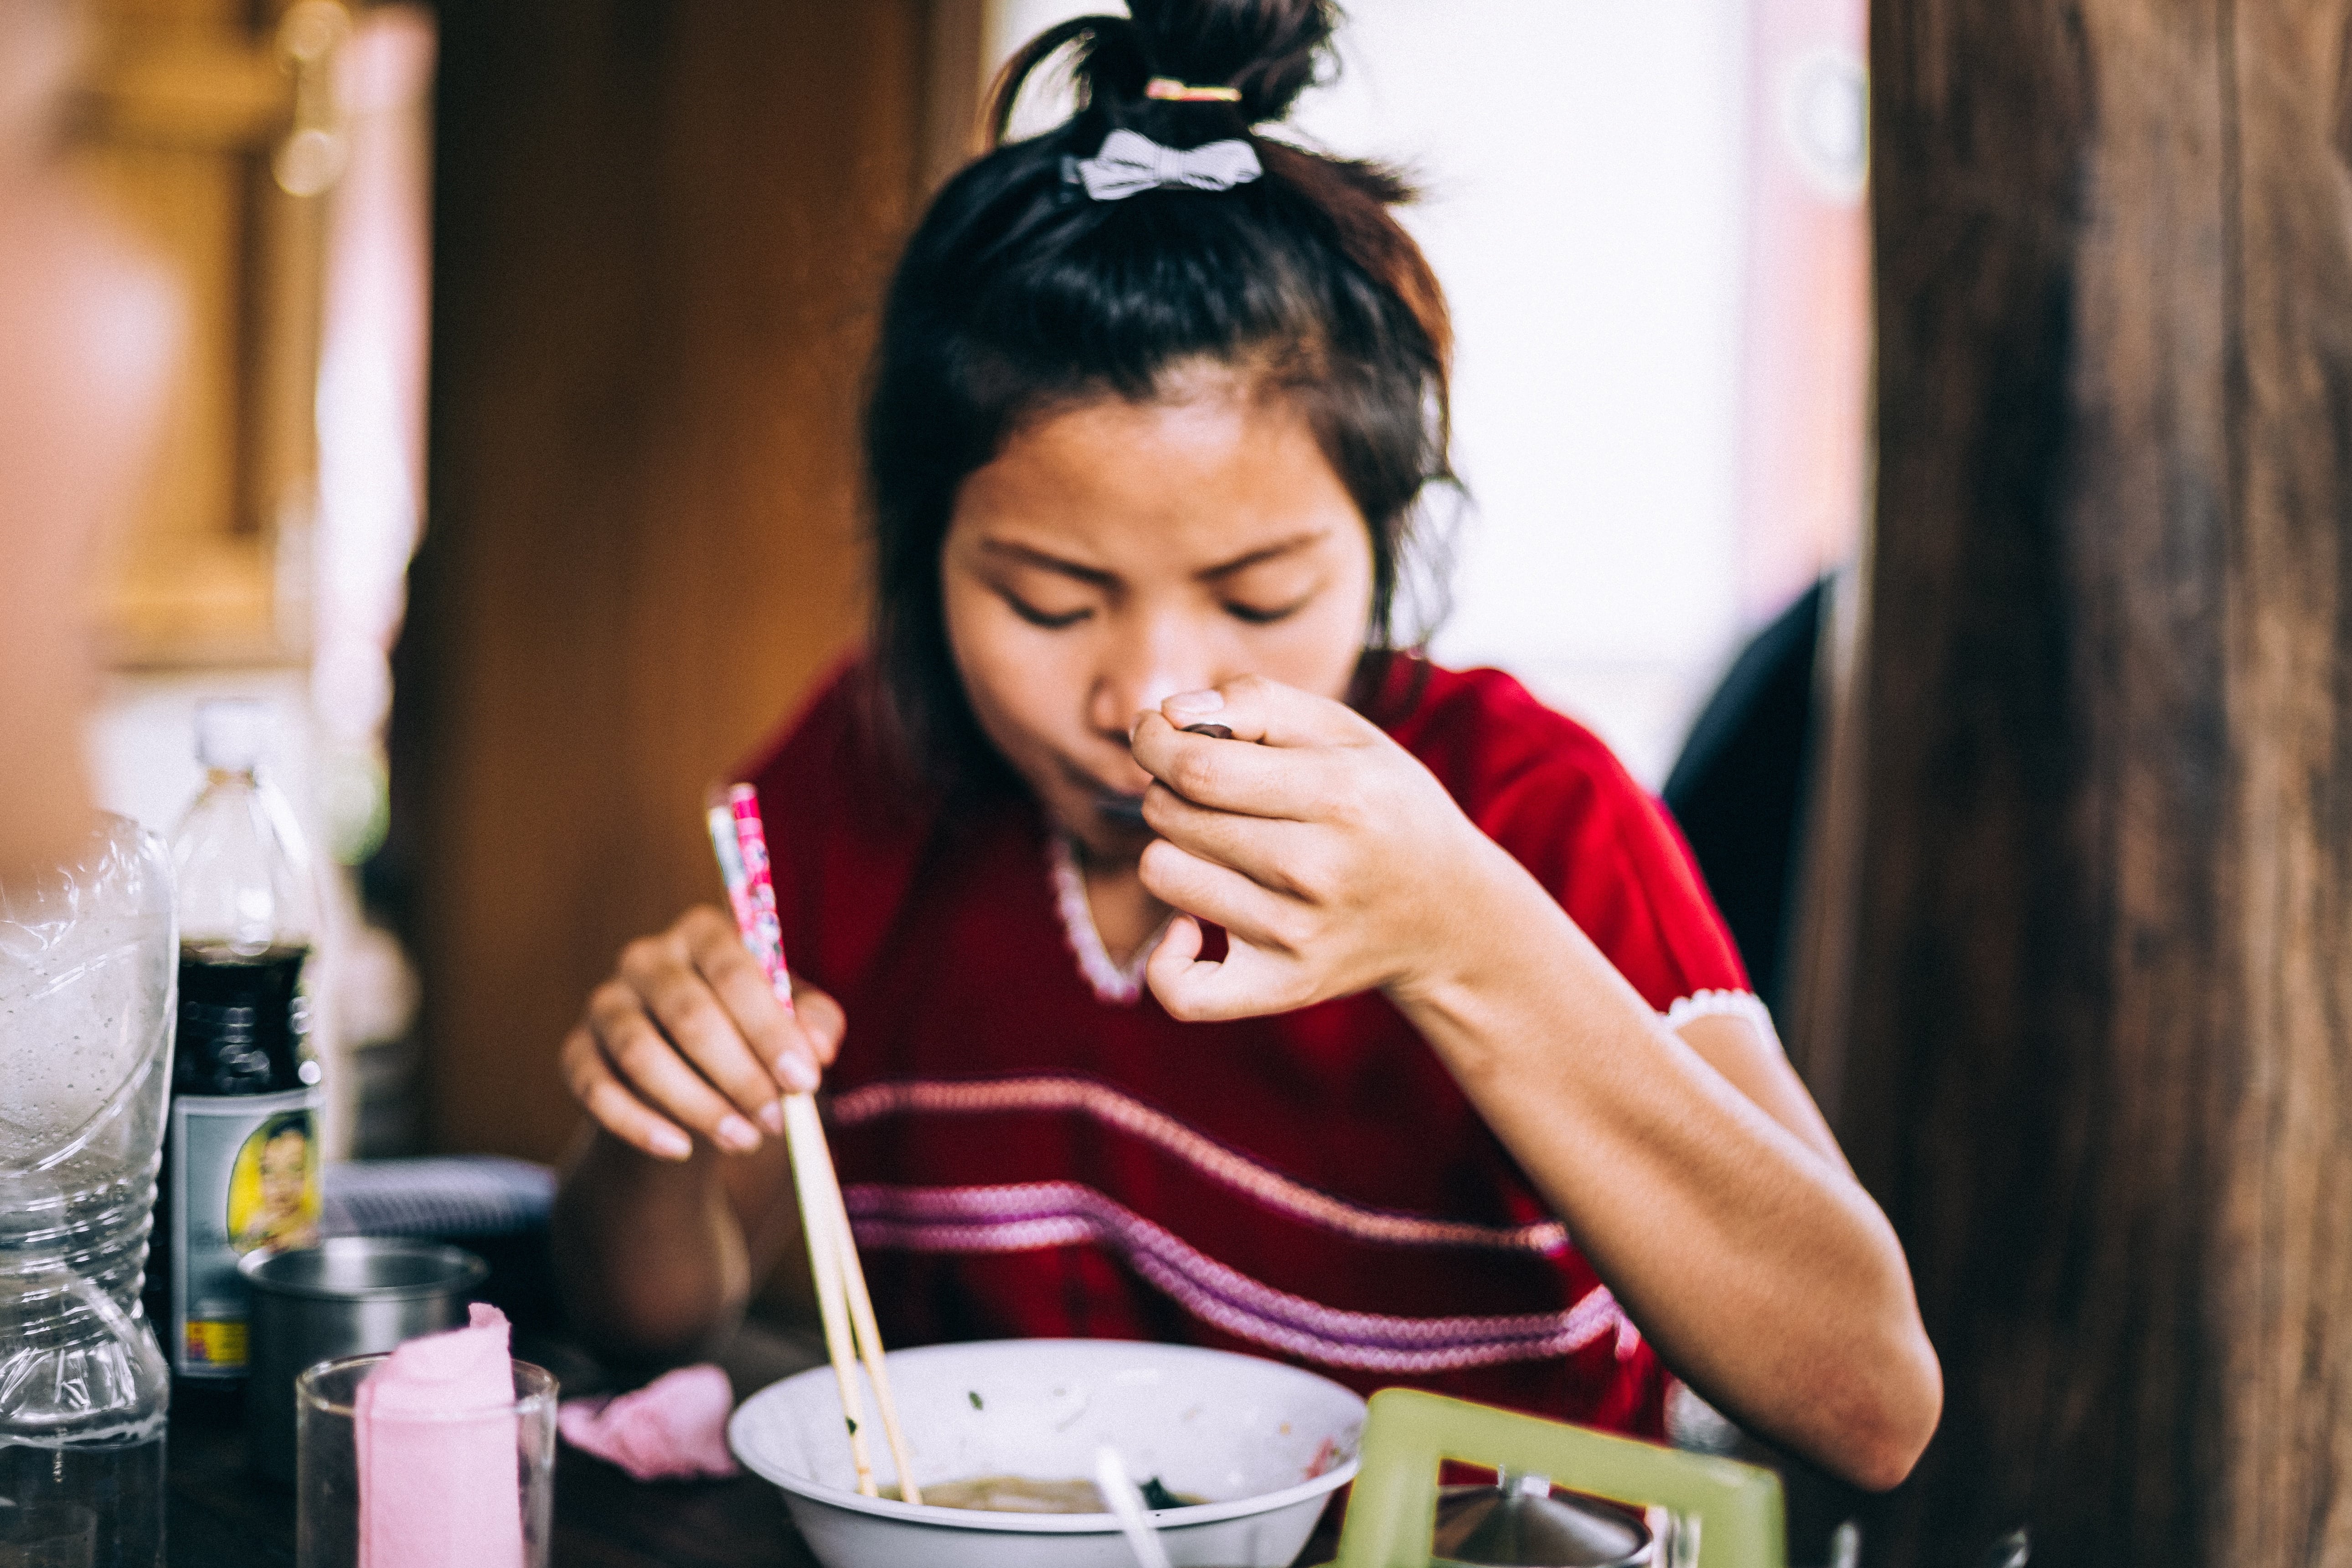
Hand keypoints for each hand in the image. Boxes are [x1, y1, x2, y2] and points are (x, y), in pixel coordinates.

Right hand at [560, 905, 844, 1160]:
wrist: (690, 1063)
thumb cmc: (752, 1029)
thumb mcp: (794, 1018)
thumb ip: (815, 1023)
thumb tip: (818, 1049)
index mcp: (704, 933)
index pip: (733, 970)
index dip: (769, 1028)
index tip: (804, 1080)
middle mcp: (647, 957)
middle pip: (687, 1014)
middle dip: (738, 1074)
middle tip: (777, 1121)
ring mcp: (606, 1002)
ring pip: (640, 1054)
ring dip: (696, 1105)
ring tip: (743, 1141)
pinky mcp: (577, 1049)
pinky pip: (596, 1089)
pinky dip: (638, 1124)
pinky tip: (681, 1150)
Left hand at [1129, 675, 1519, 1020]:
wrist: (1449, 913)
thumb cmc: (1382, 806)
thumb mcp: (1345, 732)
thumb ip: (1257, 702)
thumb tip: (1168, 715)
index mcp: (1339, 793)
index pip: (1196, 766)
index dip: (1156, 743)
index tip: (1158, 736)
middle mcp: (1317, 869)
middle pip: (1173, 814)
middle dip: (1169, 789)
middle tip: (1208, 793)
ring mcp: (1297, 936)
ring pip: (1165, 876)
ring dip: (1174, 851)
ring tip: (1220, 849)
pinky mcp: (1283, 988)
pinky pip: (1179, 990)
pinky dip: (1167, 957)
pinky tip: (1190, 928)